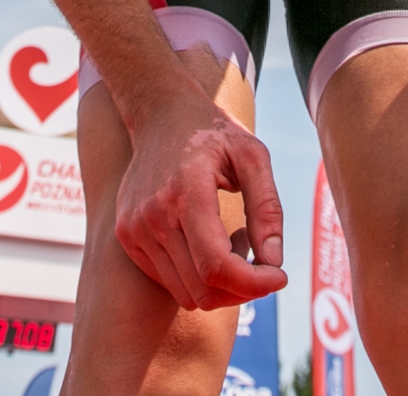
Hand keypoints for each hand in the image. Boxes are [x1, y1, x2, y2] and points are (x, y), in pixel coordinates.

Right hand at [115, 91, 286, 310]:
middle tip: (259, 252)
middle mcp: (152, 217)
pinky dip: (197, 275)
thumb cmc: (214, 132)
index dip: (254, 284)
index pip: (216, 267)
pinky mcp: (127, 237)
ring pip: (186, 294)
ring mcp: (134, 230)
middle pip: (203, 290)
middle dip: (242, 287)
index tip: (279, 275)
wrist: (160, 112)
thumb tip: (274, 263)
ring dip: (220, 282)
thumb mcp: (253, 156)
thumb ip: (267, 208)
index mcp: (185, 193)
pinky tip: (210, 239)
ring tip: (233, 239)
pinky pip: (169, 282)